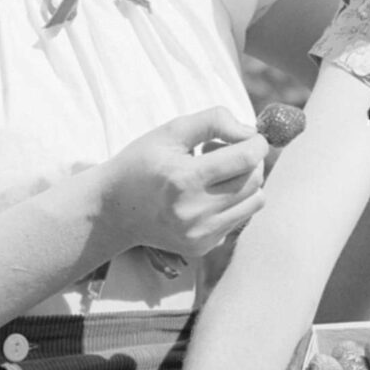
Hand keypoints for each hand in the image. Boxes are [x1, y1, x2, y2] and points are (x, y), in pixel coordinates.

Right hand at [102, 109, 268, 265]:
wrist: (113, 211)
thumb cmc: (142, 164)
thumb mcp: (170, 132)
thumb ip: (214, 121)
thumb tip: (252, 132)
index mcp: (183, 179)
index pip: (245, 160)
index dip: (257, 143)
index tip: (252, 136)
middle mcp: (193, 212)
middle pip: (254, 181)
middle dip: (250, 161)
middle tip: (224, 152)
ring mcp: (199, 234)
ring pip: (255, 202)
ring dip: (245, 182)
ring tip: (215, 175)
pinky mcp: (203, 247)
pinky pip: (239, 219)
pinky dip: (232, 203)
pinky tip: (205, 196)